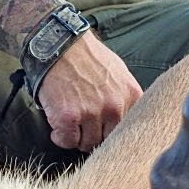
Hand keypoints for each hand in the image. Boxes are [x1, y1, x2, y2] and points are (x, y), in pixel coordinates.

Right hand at [36, 32, 142, 151]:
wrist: (59, 44)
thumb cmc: (87, 56)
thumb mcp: (119, 72)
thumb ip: (126, 97)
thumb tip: (127, 119)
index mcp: (130, 95)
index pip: (129, 130)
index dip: (113, 131)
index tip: (103, 129)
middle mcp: (114, 106)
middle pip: (108, 140)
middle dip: (95, 135)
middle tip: (83, 126)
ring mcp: (91, 112)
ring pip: (87, 144)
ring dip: (77, 137)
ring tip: (70, 123)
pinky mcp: (68, 117)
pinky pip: (67, 141)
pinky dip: (60, 137)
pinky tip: (58, 126)